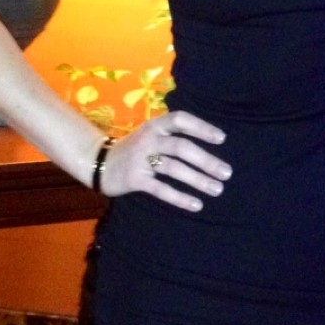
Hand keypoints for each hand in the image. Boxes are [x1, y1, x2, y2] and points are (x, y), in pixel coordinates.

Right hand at [97, 111, 230, 211]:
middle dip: (206, 160)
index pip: (180, 120)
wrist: (98, 162)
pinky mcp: (135, 180)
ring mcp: (140, 159)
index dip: (201, 127)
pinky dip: (180, 197)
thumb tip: (210, 146)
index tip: (221, 138)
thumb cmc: (135, 149)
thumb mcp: (150, 135)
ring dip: (198, 180)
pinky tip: (197, 204)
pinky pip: (161, 189)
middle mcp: (148, 139)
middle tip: (226, 173)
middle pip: (181, 147)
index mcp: (154, 125)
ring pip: (174, 169)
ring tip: (217, 189)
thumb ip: (173, 136)